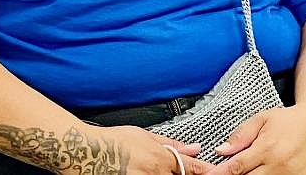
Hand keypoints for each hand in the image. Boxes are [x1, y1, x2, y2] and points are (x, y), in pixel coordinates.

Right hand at [91, 125, 210, 174]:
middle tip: (175, 168)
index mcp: (161, 159)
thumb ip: (171, 144)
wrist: (87, 152)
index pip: (193, 169)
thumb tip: (195, 147)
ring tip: (153, 168)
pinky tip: (145, 173)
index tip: (217, 172)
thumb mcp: (144, 135)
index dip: (207, 171)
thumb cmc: (112, 141)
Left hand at [206, 106, 305, 174]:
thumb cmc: (288, 120)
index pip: (237, 167)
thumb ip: (241, 135)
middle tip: (223, 173)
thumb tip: (221, 150)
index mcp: (266, 148)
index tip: (210, 174)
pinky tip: (261, 173)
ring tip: (244, 171)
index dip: (220, 173)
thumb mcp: (261, 119)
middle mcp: (279, 166)